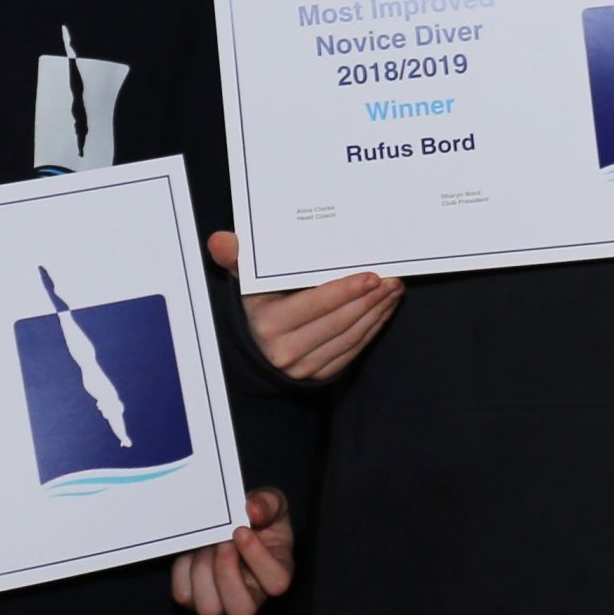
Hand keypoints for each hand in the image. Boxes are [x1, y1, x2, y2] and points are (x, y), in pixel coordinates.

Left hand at [171, 487, 292, 614]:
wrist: (229, 523)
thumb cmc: (256, 518)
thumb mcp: (271, 502)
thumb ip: (268, 502)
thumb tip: (252, 509)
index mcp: (276, 573)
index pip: (277, 583)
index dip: (258, 558)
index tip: (241, 531)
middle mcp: (251, 597)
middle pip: (242, 611)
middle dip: (227, 572)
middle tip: (221, 543)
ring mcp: (221, 604)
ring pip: (209, 608)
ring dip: (203, 569)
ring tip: (206, 544)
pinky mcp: (194, 600)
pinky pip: (183, 594)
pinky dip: (183, 569)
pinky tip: (192, 551)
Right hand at [208, 232, 401, 380]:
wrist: (254, 346)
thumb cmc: (257, 303)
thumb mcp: (245, 281)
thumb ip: (237, 259)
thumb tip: (219, 240)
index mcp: (268, 324)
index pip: (314, 305)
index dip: (345, 291)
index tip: (371, 276)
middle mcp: (285, 350)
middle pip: (337, 322)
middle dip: (369, 300)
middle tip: (392, 278)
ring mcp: (304, 367)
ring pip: (349, 338)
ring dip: (376, 312)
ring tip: (394, 289)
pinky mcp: (320, 374)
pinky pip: (352, 351)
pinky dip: (373, 329)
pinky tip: (384, 309)